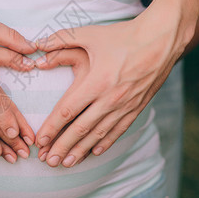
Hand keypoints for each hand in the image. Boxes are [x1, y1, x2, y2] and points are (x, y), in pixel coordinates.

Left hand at [34, 7, 186, 167]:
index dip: (52, 128)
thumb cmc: (122, 36)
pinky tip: (95, 152)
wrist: (160, 40)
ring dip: (81, 150)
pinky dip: (105, 143)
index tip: (40, 141)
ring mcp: (125, 106)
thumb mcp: (90, 34)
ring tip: (67, 163)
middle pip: (81, 129)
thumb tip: (38, 45)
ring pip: (98, 134)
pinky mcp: (136, 107)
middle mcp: (110, 98)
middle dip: (62, 146)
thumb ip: (61, 40)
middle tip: (49, 162)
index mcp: (96, 82)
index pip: (68, 111)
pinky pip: (118, 130)